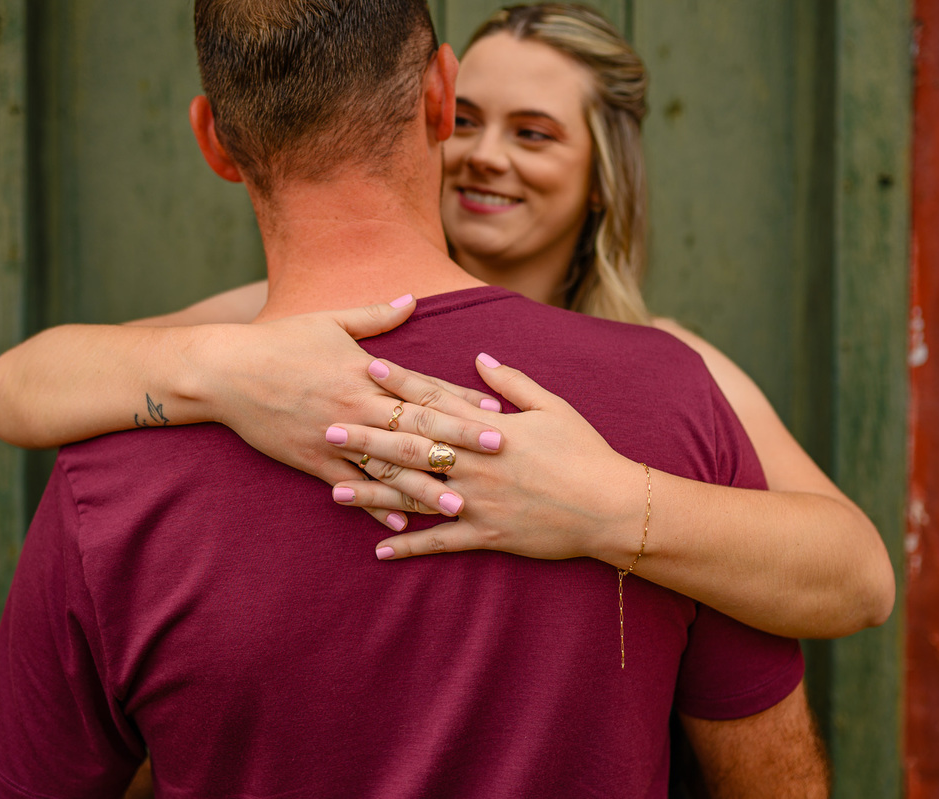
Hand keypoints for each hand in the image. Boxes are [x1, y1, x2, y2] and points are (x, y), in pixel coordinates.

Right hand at [195, 298, 504, 527]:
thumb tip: (412, 297)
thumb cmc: (278, 340)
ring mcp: (335, 437)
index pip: (422, 389)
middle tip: (498, 453)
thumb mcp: (329, 320)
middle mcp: (356, 407)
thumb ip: (375, 315)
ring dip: (426, 485)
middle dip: (459, 441)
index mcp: (364, 372)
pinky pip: (352, 488)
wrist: (225, 371)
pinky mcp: (314, 461)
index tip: (495, 412)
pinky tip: (403, 524)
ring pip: (389, 466)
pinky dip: (377, 506)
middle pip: (416, 428)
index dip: (460, 400)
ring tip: (459, 503)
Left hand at [326, 353, 647, 564]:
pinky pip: (440, 542)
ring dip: (374, 493)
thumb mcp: (552, 407)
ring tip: (335, 489)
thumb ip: (512, 383)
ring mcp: (477, 501)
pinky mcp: (486, 534)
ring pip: (415, 496)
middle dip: (368, 437)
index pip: (434, 400)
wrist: (611, 506)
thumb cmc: (586, 452)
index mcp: (488, 429)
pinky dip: (410, 546)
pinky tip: (379, 550)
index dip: (399, 383)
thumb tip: (479, 358)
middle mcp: (475, 463)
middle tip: (327, 428)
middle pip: (411, 446)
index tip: (366, 369)